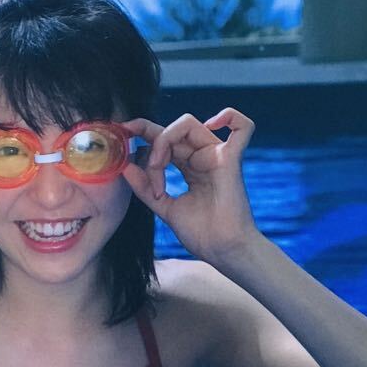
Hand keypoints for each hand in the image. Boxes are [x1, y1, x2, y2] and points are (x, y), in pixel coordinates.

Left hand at [122, 109, 259, 265]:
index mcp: (190, 167)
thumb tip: (125, 166)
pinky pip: (242, 127)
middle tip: (147, 170)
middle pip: (172, 131)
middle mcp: (203, 157)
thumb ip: (145, 188)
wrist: (222, 251)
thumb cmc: (201, 234)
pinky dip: (230, 116)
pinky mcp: (231, 159)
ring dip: (165, 140)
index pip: (166, 139)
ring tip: (158, 165)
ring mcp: (218, 156)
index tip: (124, 130)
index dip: (144, 130)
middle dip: (151, 145)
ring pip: (188, 124)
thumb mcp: (164, 208)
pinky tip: (211, 124)